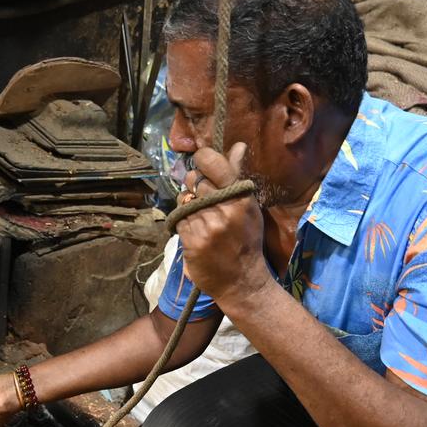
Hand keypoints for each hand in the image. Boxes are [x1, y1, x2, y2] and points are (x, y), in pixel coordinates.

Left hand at [175, 143, 272, 305]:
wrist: (242, 281)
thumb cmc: (246, 240)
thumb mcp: (248, 207)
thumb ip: (237, 175)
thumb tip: (239, 145)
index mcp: (241, 198)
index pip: (213, 163)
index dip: (203, 159)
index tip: (202, 163)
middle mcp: (224, 209)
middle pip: (194, 180)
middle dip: (195, 185)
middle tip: (203, 197)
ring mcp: (207, 226)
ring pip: (184, 200)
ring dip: (188, 206)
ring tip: (202, 219)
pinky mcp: (192, 241)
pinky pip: (178, 220)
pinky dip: (183, 223)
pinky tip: (196, 232)